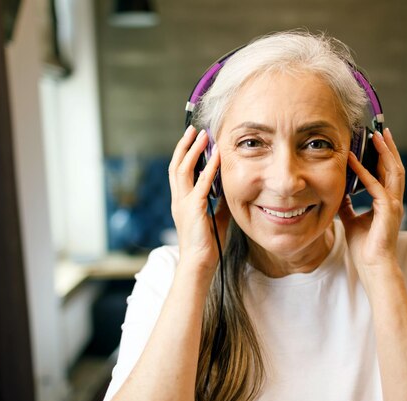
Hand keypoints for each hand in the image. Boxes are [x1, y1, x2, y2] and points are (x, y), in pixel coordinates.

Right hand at [168, 126, 230, 282]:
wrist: (199, 263)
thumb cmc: (207, 244)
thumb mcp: (216, 218)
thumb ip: (220, 202)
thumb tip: (230, 188)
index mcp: (182, 201)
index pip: (179, 172)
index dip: (185, 154)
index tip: (193, 139)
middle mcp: (179, 199)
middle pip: (176, 165)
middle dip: (185, 146)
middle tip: (194, 129)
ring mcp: (183, 203)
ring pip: (183, 170)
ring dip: (194, 151)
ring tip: (203, 136)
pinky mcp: (193, 209)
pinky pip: (201, 185)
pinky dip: (208, 170)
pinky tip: (215, 158)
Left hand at [338, 128, 404, 272]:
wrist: (372, 266)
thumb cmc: (365, 247)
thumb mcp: (352, 220)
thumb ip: (348, 205)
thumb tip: (340, 193)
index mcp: (387, 202)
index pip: (387, 173)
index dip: (383, 156)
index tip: (375, 140)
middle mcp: (393, 200)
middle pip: (394, 167)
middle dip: (388, 147)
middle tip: (380, 130)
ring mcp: (393, 205)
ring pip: (392, 171)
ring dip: (383, 152)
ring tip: (375, 136)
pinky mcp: (387, 211)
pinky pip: (375, 186)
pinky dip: (364, 172)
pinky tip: (353, 161)